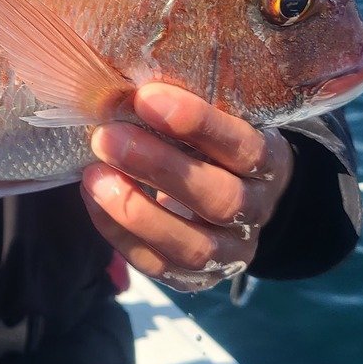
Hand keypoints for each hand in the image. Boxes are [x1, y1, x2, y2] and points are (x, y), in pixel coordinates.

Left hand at [81, 82, 294, 292]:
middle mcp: (255, 213)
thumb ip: (182, 108)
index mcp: (268, 164)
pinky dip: (120, 233)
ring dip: (138, 212)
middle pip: (219, 198)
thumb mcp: (218, 119)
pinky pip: (158, 265)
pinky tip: (93, 199)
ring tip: (94, 177)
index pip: (244, 147)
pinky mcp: (196, 278)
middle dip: (159, 167)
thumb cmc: (213, 145)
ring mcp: (229, 253)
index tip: (147, 97)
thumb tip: (122, 85)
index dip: (199, 124)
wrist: (239, 197)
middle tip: (107, 136)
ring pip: (193, 246)